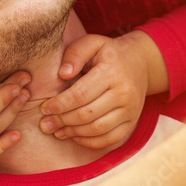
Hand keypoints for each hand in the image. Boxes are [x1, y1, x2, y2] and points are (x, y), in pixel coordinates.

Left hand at [39, 31, 163, 148]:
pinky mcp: (132, 121)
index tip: (45, 108)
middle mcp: (124, 93)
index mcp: (111, 73)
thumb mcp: (92, 42)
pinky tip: (76, 137)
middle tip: (45, 124)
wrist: (141, 62)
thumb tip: (63, 74)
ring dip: (74, 133)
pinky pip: (111, 138)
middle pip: (87, 114)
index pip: (80, 95)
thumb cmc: (109, 52)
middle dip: (62, 121)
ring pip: (98, 129)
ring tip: (57, 131)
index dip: (60, 104)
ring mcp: (130, 110)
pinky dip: (91, 142)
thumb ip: (75, 54)